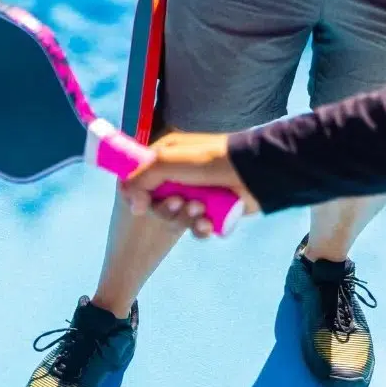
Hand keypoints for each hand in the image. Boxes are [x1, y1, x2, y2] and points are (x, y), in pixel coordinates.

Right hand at [120, 132, 260, 238]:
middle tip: (179, 203)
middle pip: (157, 202)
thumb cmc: (210, 160)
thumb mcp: (166, 162)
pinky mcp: (212, 211)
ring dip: (184, 219)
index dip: (137, 193)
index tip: (139, 204)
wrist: (253, 173)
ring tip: (200, 211)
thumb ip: (140, 179)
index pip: (140, 179)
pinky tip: (208, 224)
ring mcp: (196, 194)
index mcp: (165, 157)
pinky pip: (196, 228)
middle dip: (166, 208)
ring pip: (176, 218)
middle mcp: (179, 176)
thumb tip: (132, 205)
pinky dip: (200, 229)